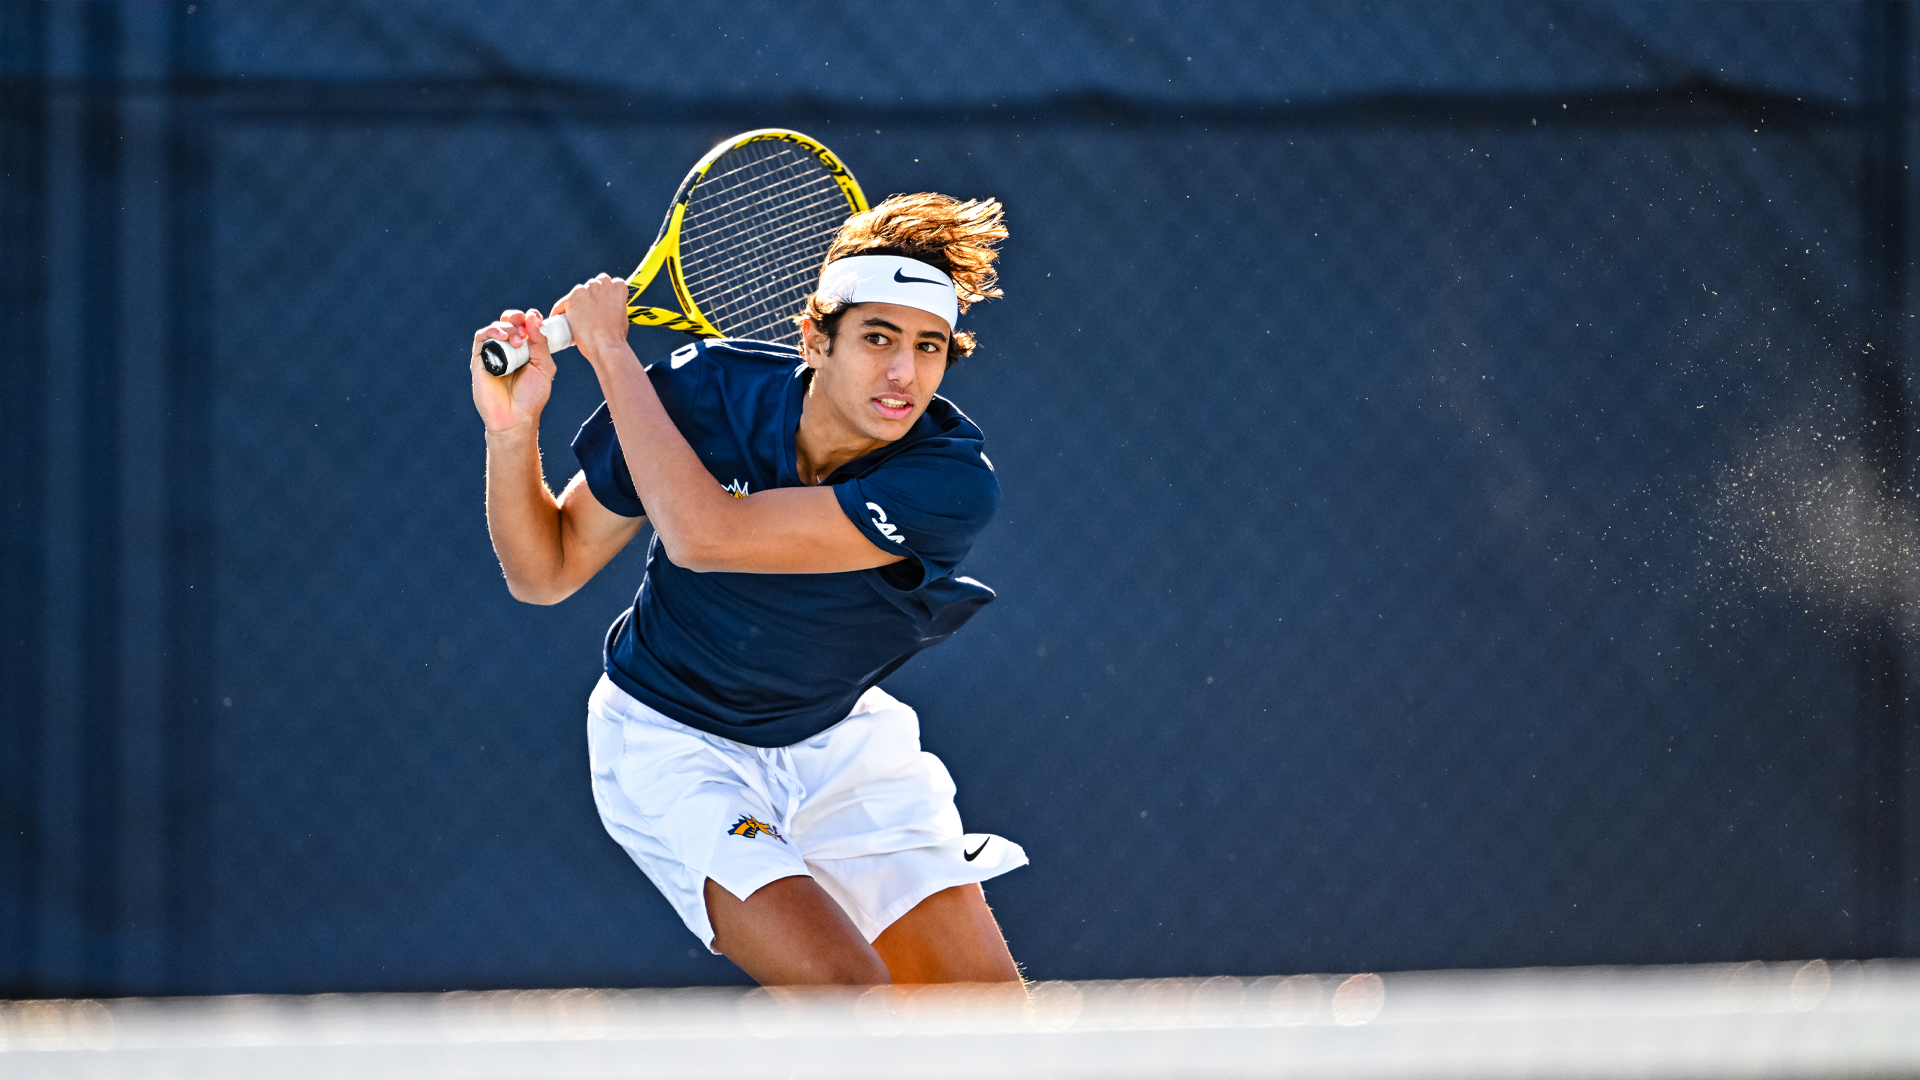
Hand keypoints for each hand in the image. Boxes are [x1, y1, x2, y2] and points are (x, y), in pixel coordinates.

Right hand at [470, 309, 556, 435]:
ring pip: (495, 328)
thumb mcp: (544, 367)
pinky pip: (481, 338)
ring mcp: (493, 354)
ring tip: (517, 340)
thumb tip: (533, 317)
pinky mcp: (479, 360)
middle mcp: (508, 350)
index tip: (536, 316)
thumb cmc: (531, 396)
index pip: (524, 326)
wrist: (516, 418)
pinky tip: (504, 336)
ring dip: (507, 326)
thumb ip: (540, 343)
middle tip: (524, 326)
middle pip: (507, 322)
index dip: (528, 318)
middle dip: (516, 317)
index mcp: (524, 350)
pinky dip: (492, 332)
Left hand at [553, 273, 631, 366]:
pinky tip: (559, 319)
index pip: (608, 283)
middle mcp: (601, 284)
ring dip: (576, 302)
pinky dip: (559, 312)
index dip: (603, 294)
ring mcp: (586, 291)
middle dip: (589, 297)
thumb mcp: (622, 316)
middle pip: (591, 285)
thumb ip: (614, 307)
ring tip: (575, 319)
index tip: (600, 303)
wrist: (607, 347)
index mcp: (618, 287)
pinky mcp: (572, 299)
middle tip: (587, 313)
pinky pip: (561, 304)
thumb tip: (605, 310)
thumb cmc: (615, 337)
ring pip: (577, 293)